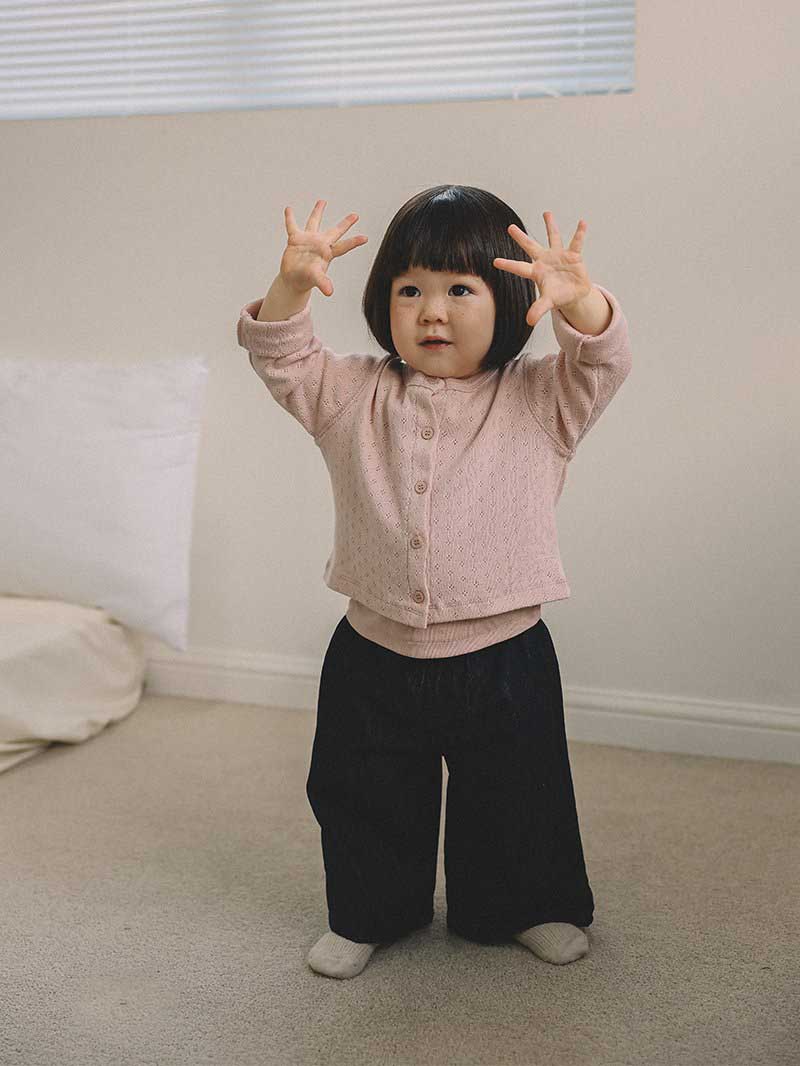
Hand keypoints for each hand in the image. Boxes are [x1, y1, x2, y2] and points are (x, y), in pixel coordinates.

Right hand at [280, 199, 368, 297]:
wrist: (293, 279)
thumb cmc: (305, 279)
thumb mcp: (314, 279)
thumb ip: (322, 282)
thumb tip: (330, 292)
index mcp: (327, 253)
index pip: (343, 246)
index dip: (353, 242)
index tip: (365, 238)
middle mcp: (320, 244)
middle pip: (335, 232)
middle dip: (345, 224)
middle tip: (356, 215)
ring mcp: (308, 240)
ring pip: (314, 222)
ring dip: (318, 212)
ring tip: (323, 201)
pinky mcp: (295, 239)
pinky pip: (292, 226)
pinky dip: (290, 218)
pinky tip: (288, 209)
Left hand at [493, 212, 592, 328]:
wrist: (574, 293)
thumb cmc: (558, 296)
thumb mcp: (548, 303)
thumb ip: (538, 309)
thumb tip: (529, 321)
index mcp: (536, 272)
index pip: (519, 268)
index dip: (508, 265)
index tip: (495, 261)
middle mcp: (545, 261)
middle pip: (530, 247)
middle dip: (521, 238)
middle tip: (510, 227)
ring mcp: (558, 256)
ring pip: (553, 238)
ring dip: (550, 226)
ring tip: (546, 213)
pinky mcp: (573, 255)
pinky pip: (577, 242)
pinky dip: (580, 233)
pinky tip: (582, 222)